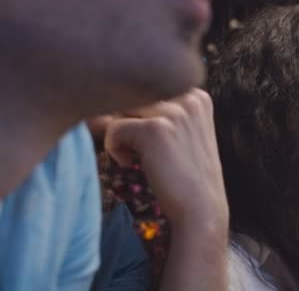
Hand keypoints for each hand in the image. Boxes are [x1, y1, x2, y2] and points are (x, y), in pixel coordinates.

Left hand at [104, 88, 227, 227]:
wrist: (200, 209)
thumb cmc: (184, 175)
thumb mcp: (177, 133)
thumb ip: (149, 112)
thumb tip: (98, 106)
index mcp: (196, 94)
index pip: (146, 88)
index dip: (135, 113)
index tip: (147, 140)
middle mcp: (189, 96)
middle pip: (132, 95)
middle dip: (124, 121)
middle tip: (136, 150)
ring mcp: (174, 111)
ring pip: (121, 109)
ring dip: (120, 135)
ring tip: (137, 157)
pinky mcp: (156, 129)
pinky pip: (113, 129)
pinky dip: (114, 149)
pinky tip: (132, 163)